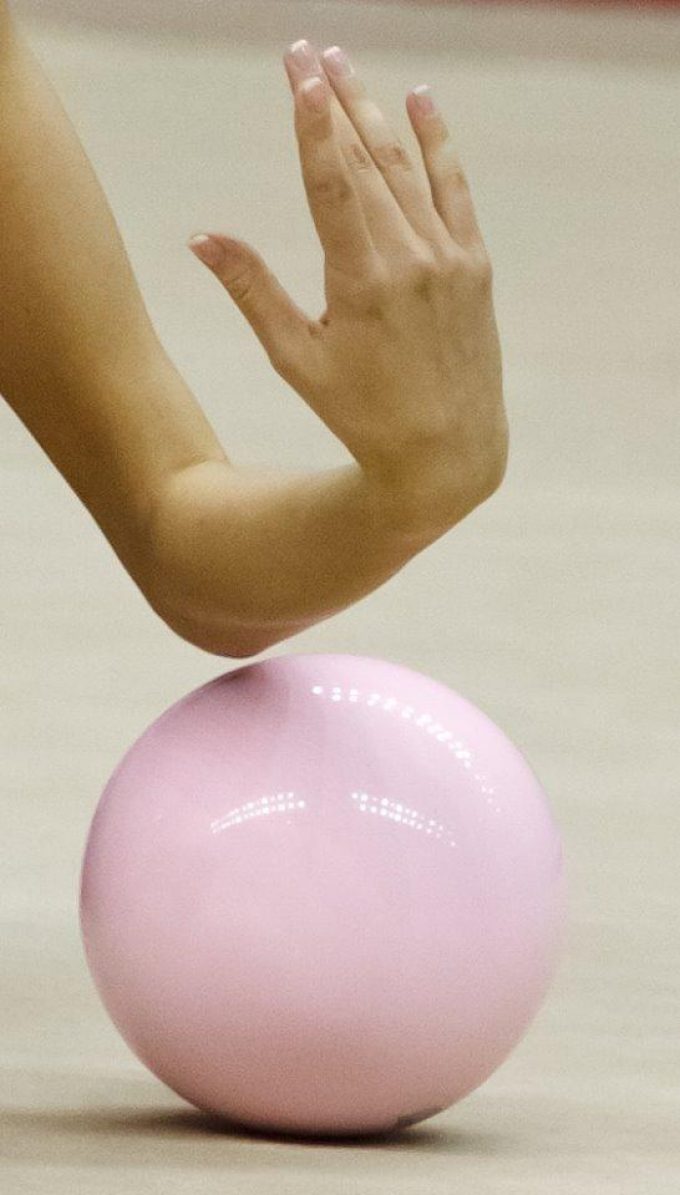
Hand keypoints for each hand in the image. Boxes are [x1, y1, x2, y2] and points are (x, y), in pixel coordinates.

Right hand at [189, 40, 507, 518]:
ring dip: (375, 113)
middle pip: (365, 161)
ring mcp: (448, 258)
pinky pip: (455, 190)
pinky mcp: (474, 267)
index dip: (312, 123)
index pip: (331, 182)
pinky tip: (420, 101)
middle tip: (306, 50)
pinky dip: (438, 144)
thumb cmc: (362, 414)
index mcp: (360, 280)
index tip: (297, 74)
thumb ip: (253, 291)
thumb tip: (202, 236)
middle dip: (334, 101)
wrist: (448, 453)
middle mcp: (409, 258)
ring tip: (345, 65)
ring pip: (405, 168)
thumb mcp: (297, 359)